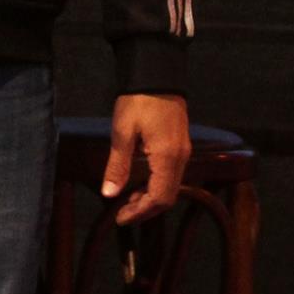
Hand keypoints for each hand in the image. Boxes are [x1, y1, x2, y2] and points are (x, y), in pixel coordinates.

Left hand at [100, 92, 190, 224]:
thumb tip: (109, 194)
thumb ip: (117, 165)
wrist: (157, 74)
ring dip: (149, 197)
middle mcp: (181, 159)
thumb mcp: (122, 132)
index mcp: (167, 158)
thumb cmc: (138, 102)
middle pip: (168, 196)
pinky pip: (171, 174)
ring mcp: (183, 152)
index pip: (159, 198)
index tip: (120, 218)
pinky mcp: (180, 145)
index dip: (140, 212)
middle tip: (121, 214)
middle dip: (145, 209)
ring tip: (126, 201)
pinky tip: (139, 183)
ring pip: (170, 186)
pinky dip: (155, 184)